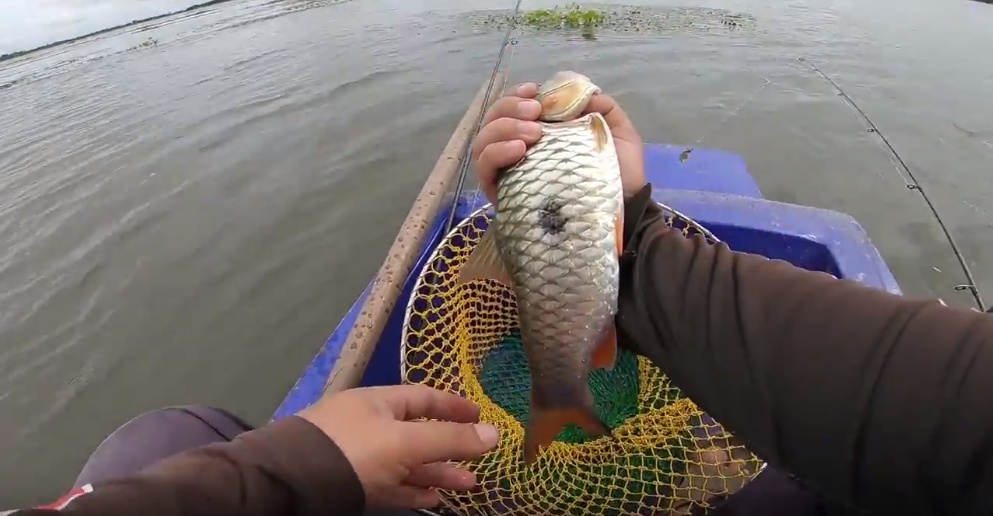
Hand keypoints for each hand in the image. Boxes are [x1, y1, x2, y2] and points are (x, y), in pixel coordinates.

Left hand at [299, 385, 498, 509]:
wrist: (291, 484)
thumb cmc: (353, 450)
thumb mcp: (405, 442)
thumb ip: (450, 439)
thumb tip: (495, 433)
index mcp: (379, 402)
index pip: (425, 397)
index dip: (455, 406)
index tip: (481, 417)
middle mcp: (370, 426)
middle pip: (419, 433)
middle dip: (451, 447)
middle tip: (480, 460)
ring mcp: (361, 457)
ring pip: (407, 463)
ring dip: (438, 474)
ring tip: (469, 486)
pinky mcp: (353, 485)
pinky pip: (391, 486)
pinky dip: (414, 491)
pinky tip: (435, 500)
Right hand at [472, 81, 646, 203]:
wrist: (625, 209)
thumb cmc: (618, 173)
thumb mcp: (618, 133)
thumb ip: (604, 108)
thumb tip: (581, 93)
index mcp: (541, 133)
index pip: (513, 108)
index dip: (516, 95)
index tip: (533, 91)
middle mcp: (519, 150)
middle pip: (493, 120)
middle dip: (509, 109)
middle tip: (535, 113)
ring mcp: (508, 172)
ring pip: (483, 141)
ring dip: (503, 128)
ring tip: (532, 133)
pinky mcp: (502, 194)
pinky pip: (484, 168)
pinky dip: (497, 153)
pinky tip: (519, 150)